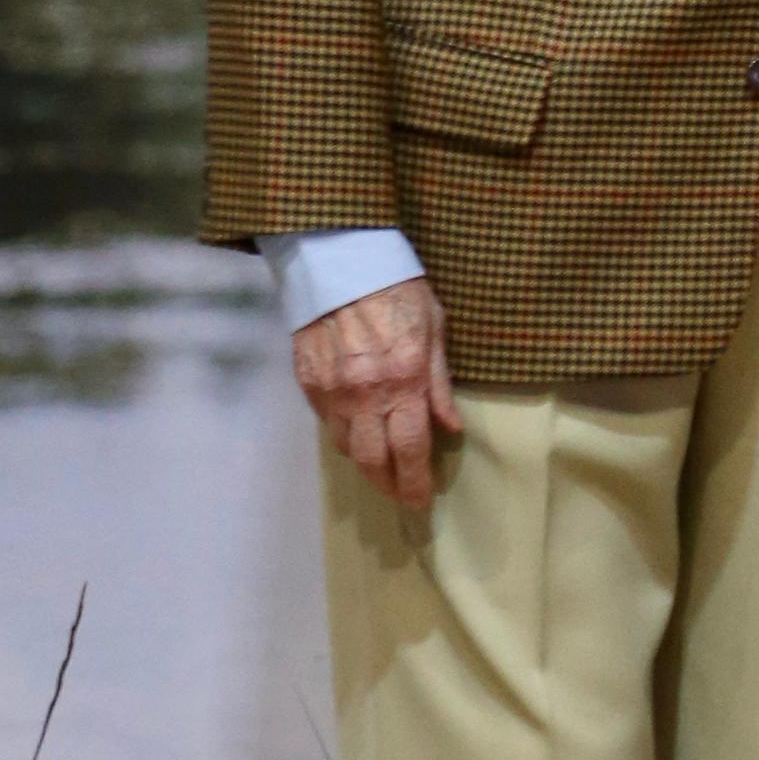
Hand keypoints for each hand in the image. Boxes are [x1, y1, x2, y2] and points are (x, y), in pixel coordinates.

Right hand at [294, 274, 459, 513]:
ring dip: (366, 462)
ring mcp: (331, 389)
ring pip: (347, 446)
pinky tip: (358, 432)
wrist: (339, 259)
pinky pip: (327, 423)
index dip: (415, 480)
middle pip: (373, 460)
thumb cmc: (397, 288)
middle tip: (402, 494)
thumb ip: (440, 383)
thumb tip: (451, 426)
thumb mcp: (435, 328)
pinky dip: (344, 434)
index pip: (411, 448)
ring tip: (382, 467)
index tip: (421, 500)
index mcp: (403, 379)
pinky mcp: (307, 381)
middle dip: (389, 484)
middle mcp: (364, 393)